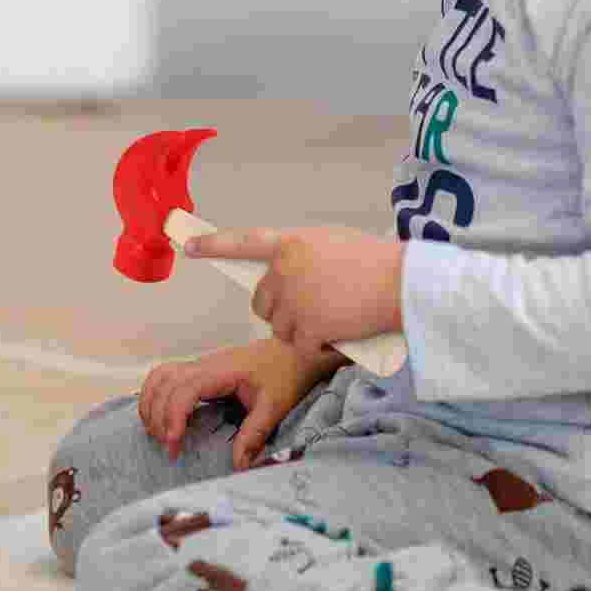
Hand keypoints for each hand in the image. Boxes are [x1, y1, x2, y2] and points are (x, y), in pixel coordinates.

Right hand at [137, 339, 340, 470]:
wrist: (291, 350)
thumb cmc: (283, 374)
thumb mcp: (274, 407)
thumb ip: (254, 435)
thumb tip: (238, 466)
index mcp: (220, 372)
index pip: (183, 391)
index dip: (172, 417)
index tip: (174, 445)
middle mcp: (203, 365)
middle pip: (164, 385)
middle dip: (158, 417)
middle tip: (169, 447)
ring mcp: (199, 365)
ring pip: (159, 377)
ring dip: (151, 404)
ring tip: (159, 433)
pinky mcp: (199, 370)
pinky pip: (166, 375)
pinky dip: (155, 393)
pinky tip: (159, 414)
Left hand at [185, 224, 403, 355]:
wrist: (402, 283)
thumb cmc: (377, 262)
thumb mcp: (333, 242)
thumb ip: (303, 255)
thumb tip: (288, 269)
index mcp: (290, 243)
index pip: (241, 242)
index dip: (213, 245)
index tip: (189, 246)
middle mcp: (284, 270)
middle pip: (261, 302)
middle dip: (280, 311)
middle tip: (313, 311)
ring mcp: (293, 301)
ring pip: (280, 328)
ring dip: (301, 331)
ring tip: (336, 319)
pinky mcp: (306, 329)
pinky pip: (300, 346)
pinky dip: (319, 348)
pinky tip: (340, 336)